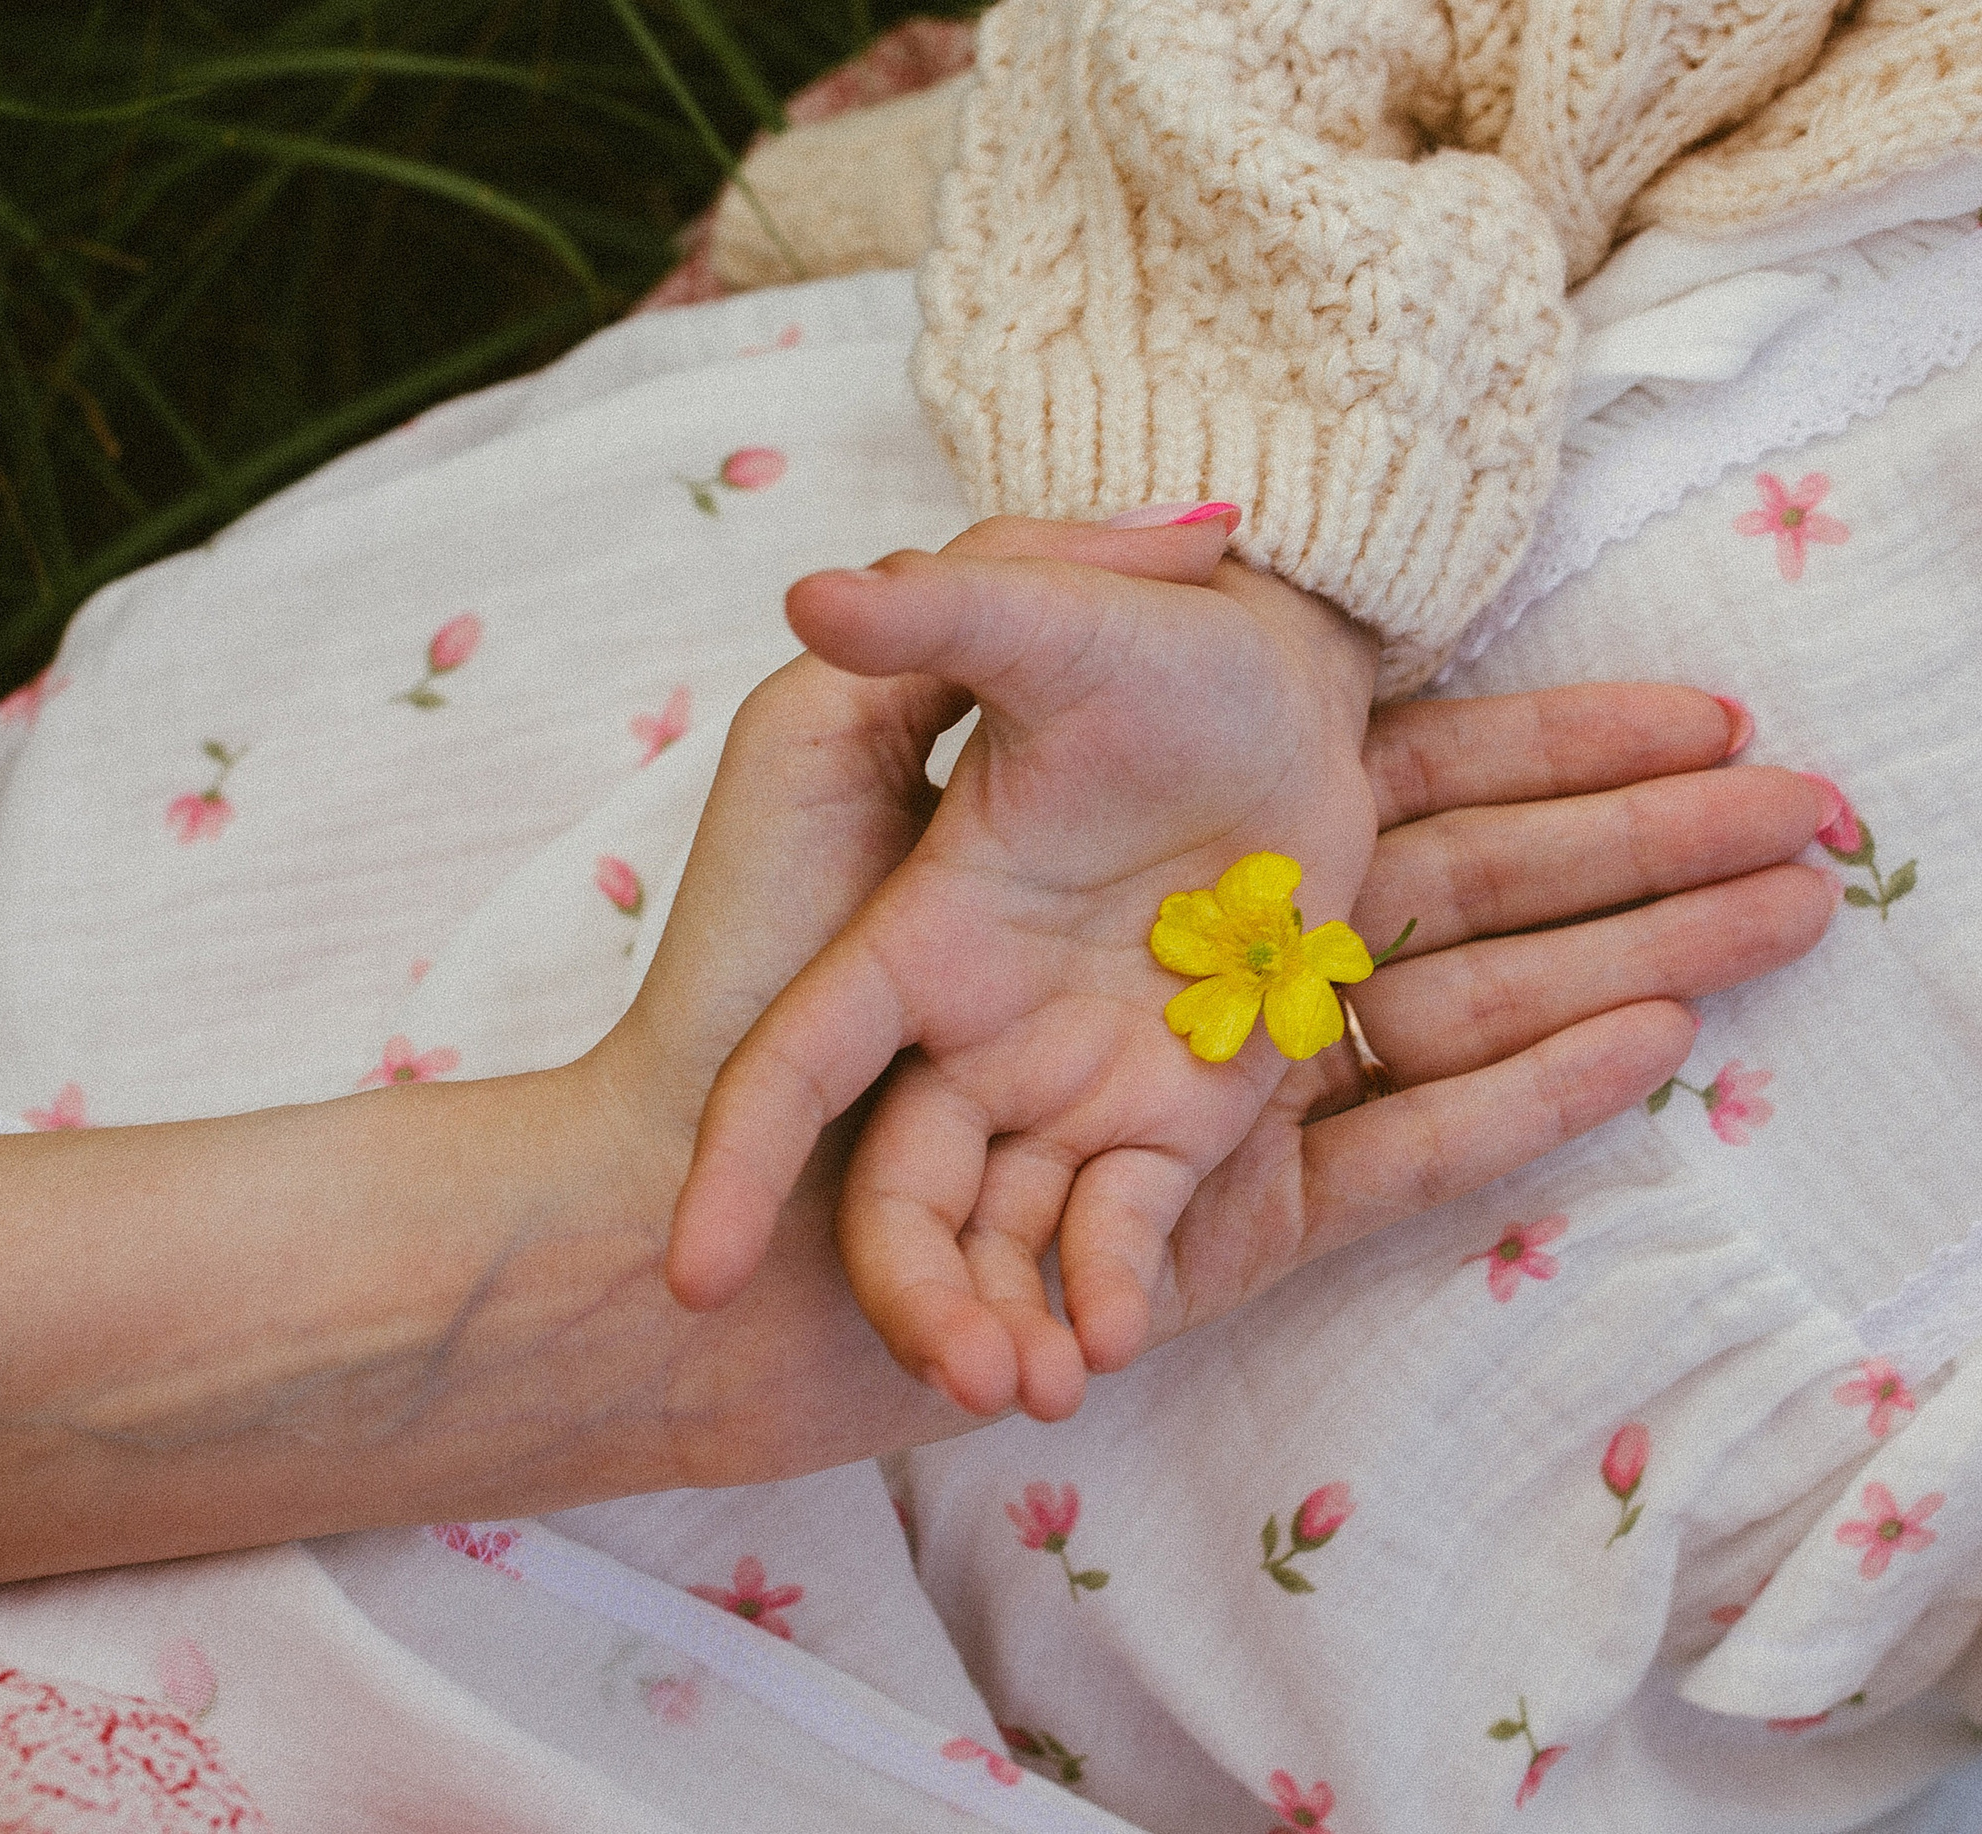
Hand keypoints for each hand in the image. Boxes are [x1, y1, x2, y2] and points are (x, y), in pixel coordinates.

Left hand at [0, 628, 1822, 1608]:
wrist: (677, 1219)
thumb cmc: (728, 975)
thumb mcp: (830, 741)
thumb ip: (973, 615)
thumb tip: (1165, 519)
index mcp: (1166, 843)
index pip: (1407, 761)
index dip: (1556, 734)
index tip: (1697, 700)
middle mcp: (1227, 961)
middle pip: (1484, 885)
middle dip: (1652, 845)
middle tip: (1819, 803)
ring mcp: (1245, 1093)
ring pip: (1482, 1009)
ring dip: (1643, 957)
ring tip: (1799, 908)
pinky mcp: (1229, 1216)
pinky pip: (1403, 1155)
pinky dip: (1530, 1106)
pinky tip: (1655, 1038)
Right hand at [667, 516, 1384, 1421]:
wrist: (1289, 698)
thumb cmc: (1163, 657)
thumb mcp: (1061, 631)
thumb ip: (944, 621)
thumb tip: (809, 588)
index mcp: (920, 937)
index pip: (799, 1064)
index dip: (737, 1162)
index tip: (692, 1272)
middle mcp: (976, 1030)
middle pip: (900, 1192)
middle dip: (911, 1292)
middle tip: (959, 1376)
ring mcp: (1071, 1081)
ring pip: (1006, 1231)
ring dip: (1010, 1315)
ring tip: (1042, 1386)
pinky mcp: (1172, 1115)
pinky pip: (1124, 1219)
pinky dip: (1110, 1279)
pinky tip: (1116, 1337)